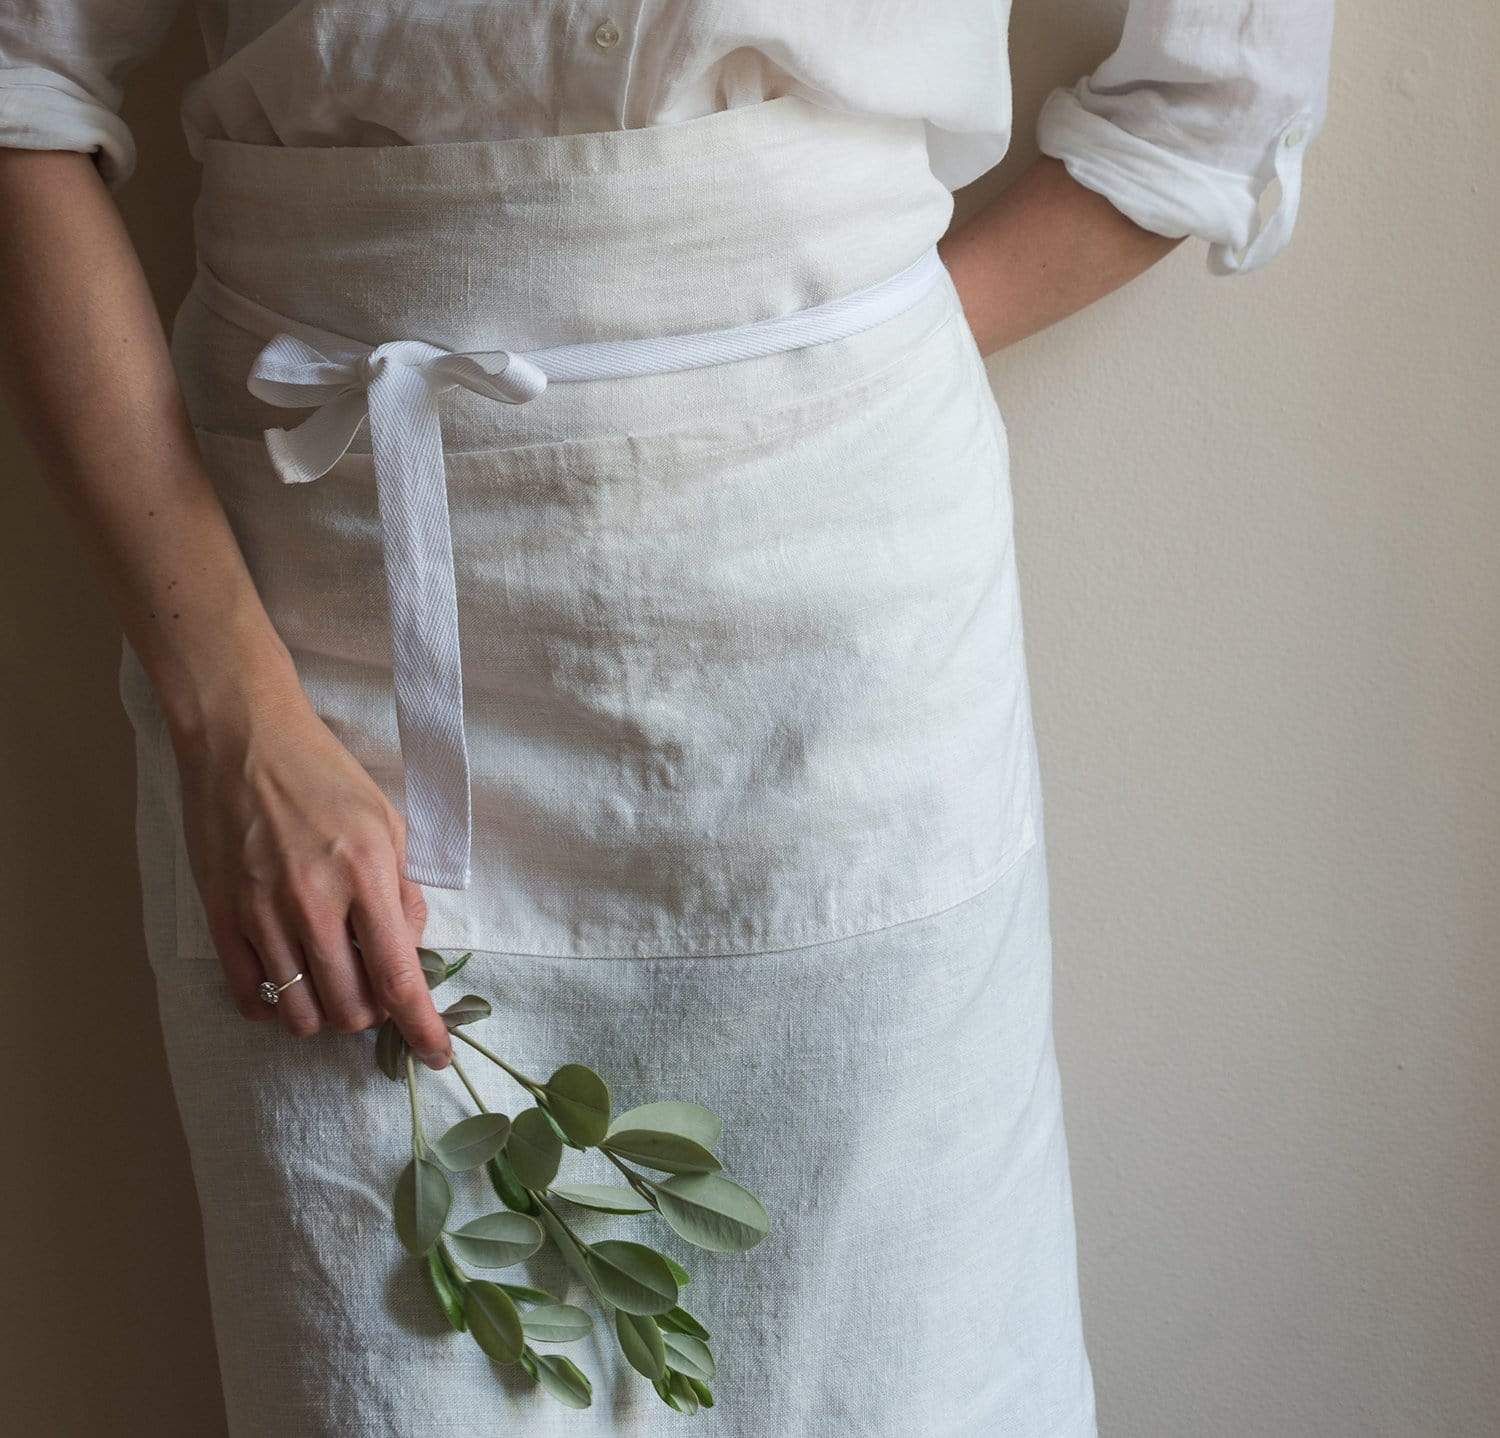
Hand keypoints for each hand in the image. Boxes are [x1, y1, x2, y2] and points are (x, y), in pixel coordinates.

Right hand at [171, 689, 452, 1068]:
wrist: (243, 741)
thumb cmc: (325, 776)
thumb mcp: (389, 823)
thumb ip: (405, 892)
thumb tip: (410, 952)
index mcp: (366, 875)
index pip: (399, 976)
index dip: (421, 1027)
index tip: (436, 1056)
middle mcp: (314, 903)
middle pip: (351, 1007)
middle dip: (371, 1015)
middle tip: (374, 990)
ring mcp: (262, 914)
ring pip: (301, 1012)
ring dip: (325, 1015)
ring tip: (332, 987)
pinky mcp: (221, 916)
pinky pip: (249, 994)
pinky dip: (275, 1007)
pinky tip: (287, 987)